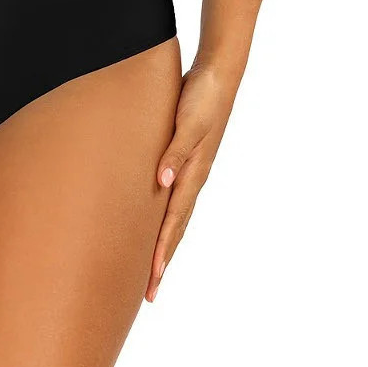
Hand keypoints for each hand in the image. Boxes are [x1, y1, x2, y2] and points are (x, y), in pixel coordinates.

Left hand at [145, 60, 238, 301]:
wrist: (219, 74)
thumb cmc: (203, 97)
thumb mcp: (187, 123)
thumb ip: (174, 151)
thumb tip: (161, 182)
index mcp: (193, 173)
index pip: (173, 221)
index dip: (162, 250)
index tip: (152, 278)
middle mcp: (193, 177)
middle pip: (175, 228)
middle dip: (162, 260)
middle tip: (149, 293)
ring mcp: (191, 169)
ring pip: (175, 216)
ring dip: (163, 243)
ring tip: (152, 268)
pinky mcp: (187, 157)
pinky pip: (174, 196)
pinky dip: (165, 216)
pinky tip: (154, 221)